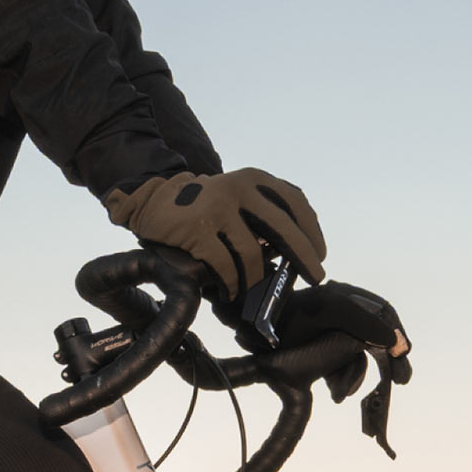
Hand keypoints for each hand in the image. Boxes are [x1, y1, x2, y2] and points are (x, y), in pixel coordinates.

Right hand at [104, 167, 325, 297]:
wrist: (151, 201)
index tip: (319, 252)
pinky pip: (225, 266)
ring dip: (256, 279)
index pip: (294, 202)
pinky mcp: (198, 231)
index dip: (311, 229)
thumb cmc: (200, 206)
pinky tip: (230, 292)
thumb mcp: (235, 197)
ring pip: (252, 255)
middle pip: (284, 228)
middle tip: (314, 277)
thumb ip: (261, 213)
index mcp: (252, 179)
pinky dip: (232, 284)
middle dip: (303, 256)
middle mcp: (239, 189)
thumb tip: (294, 251)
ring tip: (252, 290)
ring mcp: (218, 209)